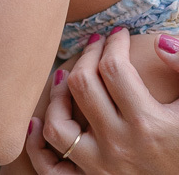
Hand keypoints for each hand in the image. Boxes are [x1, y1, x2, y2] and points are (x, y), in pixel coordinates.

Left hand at [26, 30, 178, 173]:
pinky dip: (38, 145)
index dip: (114, 42)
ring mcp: (102, 167)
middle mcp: (119, 145)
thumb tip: (159, 41)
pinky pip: (52, 168)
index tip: (119, 34)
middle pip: (83, 84)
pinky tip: (37, 121)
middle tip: (97, 43)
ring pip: (58, 124)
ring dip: (58, 95)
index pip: (113, 67)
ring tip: (68, 76)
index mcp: (147, 123)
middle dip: (87, 54)